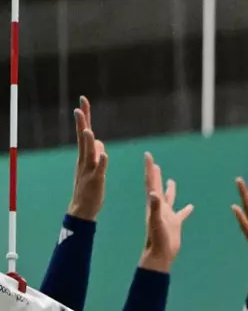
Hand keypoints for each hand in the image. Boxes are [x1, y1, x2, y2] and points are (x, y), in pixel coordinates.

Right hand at [68, 96, 108, 220]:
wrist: (83, 209)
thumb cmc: (89, 188)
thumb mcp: (94, 168)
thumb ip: (95, 154)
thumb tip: (98, 141)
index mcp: (86, 156)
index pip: (84, 133)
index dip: (84, 117)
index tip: (83, 101)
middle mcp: (85, 161)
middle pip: (83, 138)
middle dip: (82, 122)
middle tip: (79, 107)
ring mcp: (89, 171)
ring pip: (88, 153)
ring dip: (88, 141)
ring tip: (88, 129)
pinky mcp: (95, 181)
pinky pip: (99, 171)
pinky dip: (101, 162)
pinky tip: (103, 154)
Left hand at [139, 153, 193, 272]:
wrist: (160, 255)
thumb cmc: (157, 239)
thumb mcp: (156, 222)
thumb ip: (155, 208)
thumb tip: (154, 193)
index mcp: (154, 204)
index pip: (151, 182)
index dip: (149, 169)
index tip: (148, 155)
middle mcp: (159, 207)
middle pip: (156, 187)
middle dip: (155, 174)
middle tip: (154, 163)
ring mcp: (167, 215)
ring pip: (168, 199)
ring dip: (169, 189)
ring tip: (171, 180)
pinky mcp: (175, 224)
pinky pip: (181, 214)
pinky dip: (186, 209)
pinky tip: (192, 206)